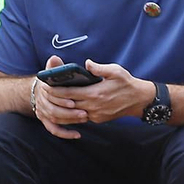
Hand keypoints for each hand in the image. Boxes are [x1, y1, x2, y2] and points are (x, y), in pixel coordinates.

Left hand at [33, 58, 154, 138]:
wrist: (139, 100)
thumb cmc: (127, 83)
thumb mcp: (115, 71)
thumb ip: (99, 68)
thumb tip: (86, 64)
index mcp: (96, 93)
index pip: (70, 93)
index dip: (56, 91)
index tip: (47, 87)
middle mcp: (93, 106)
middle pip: (68, 104)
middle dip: (56, 99)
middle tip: (45, 93)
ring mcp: (95, 115)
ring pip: (73, 113)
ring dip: (62, 109)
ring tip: (52, 101)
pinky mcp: (98, 119)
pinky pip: (81, 117)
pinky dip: (72, 113)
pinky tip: (66, 107)